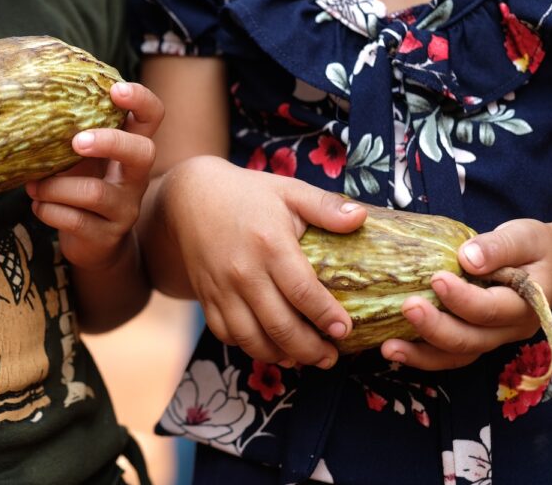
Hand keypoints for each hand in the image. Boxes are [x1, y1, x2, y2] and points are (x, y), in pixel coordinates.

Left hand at [26, 82, 162, 269]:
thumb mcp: (83, 159)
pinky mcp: (107, 236)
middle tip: (76, 142)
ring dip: (55, 186)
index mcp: (132, 149)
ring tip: (33, 186)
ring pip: (95, 192)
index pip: (153, 116)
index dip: (141, 99)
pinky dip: (49, 210)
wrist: (95, 246)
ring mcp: (125, 209)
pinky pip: (76, 220)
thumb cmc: (84, 187)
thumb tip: (28, 104)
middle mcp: (136, 178)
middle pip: (143, 152)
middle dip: (109, 141)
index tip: (115, 90)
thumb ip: (71, 135)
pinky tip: (38, 206)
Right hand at [158, 158, 366, 367]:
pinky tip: (269, 347)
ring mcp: (222, 289)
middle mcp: (244, 273)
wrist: (190, 197)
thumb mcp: (289, 191)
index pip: (303, 292)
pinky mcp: (206, 297)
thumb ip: (325, 206)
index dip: (326, 317)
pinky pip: (226, 334)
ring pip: (252, 339)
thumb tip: (361, 218)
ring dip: (280, 356)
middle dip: (310, 350)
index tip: (344, 330)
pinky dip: (249, 347)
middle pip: (280, 326)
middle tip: (330, 357)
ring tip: (302, 359)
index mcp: (270, 245)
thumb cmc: (246, 194)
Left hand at [381, 218, 551, 369]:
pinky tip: (393, 348)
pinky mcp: (472, 338)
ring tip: (389, 348)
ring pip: (457, 355)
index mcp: (527, 304)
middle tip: (407, 307)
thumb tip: (468, 258)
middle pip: (471, 339)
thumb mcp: (523, 237)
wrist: (545, 267)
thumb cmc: (532, 248)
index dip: (464, 298)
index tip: (437, 278)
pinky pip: (447, 355)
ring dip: (421, 354)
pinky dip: (420, 355)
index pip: (493, 309)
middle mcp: (509, 329)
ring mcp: (490, 338)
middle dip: (436, 327)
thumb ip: (498, 247)